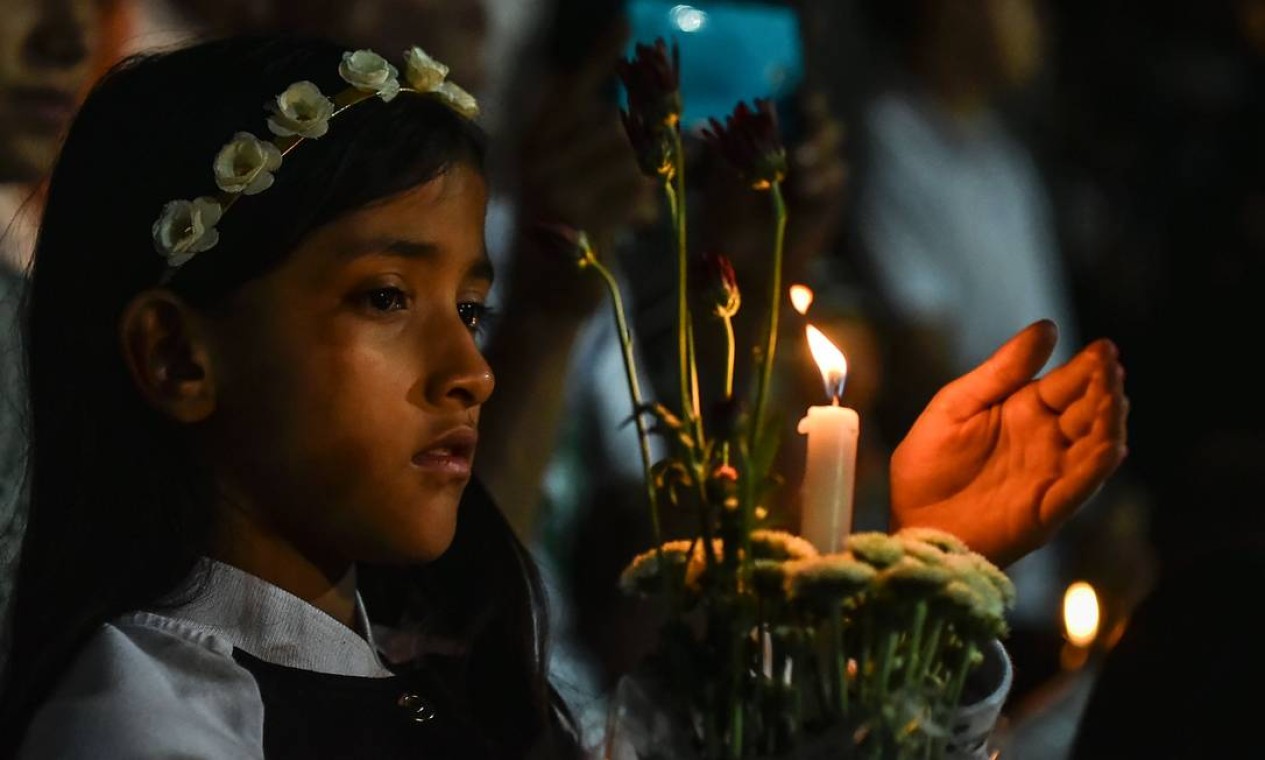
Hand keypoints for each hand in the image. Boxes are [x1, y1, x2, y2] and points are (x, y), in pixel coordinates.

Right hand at [518, 21, 657, 248]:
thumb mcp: (557, 184)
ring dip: (648, 175)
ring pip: (630, 156)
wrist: (541, 303)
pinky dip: (646, 202)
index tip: (626, 20)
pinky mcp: (586, 219)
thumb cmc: (557, 240)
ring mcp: (561, 188)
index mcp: (533, 145)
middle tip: (663, 153)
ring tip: (642, 201)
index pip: (572, 88)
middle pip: (613, 121)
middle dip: (645, 137)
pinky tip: (641, 219)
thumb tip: (608, 101)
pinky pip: (637, 191)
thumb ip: (578, 142)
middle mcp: (541, 160)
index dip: (600, 54)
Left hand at [697, 89, 846, 287]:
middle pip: (819, 113)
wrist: (741, 261)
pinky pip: (838, 174)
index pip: (790, 99)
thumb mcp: (720, 174)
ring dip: (818, 144)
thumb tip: (731, 111)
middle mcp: (797, 143)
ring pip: (832, 139)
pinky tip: (806, 187)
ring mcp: (817, 168)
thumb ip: (731, 142)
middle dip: (815, 112)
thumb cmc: (724, 213)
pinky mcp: (830, 195)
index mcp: (770, 132)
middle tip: (805, 111)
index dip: (795, 89)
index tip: (789, 87)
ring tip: (797, 160)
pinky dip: (823, 176)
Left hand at [889, 320, 1128, 566]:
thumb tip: (1048, 327)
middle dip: (1105, 387)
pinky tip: (1110, 442)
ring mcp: (1051, 474)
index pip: (1068, 383)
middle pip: (1089, 410)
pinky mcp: (1049, 507)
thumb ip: (1001, 371)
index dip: (1089, 366)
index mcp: (1024, 410)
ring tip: (1114, 394)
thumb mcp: (956, 406)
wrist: (912, 519)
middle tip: (1112, 364)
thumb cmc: (928, 465)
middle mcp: (1047, 440)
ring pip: (1095, 444)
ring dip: (1109, 421)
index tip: (1102, 347)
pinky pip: (1083, 484)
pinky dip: (1099, 464)